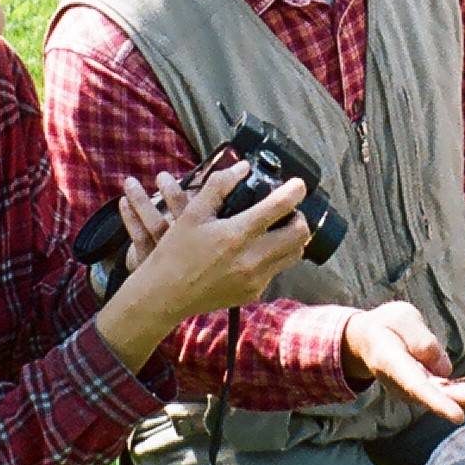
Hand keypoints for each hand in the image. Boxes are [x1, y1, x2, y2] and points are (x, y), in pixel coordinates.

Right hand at [95, 160, 312, 370]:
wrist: (165, 295)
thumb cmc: (176, 252)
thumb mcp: (192, 213)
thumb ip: (219, 186)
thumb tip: (243, 168)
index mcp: (237, 233)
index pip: (280, 207)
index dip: (295, 190)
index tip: (298, 184)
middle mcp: (252, 258)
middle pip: (299, 234)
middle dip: (299, 217)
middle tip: (288, 210)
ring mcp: (255, 279)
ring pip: (294, 255)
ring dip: (292, 238)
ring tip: (278, 228)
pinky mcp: (253, 293)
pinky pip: (276, 271)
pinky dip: (275, 256)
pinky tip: (259, 249)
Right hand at [342, 301, 464, 422]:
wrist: (369, 342)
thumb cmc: (384, 326)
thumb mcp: (400, 318)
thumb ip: (421, 339)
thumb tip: (446, 368)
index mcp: (395, 367)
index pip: (418, 387)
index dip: (438, 403)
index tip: (457, 416)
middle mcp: (410, 387)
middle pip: (447, 398)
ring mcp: (422, 391)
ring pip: (456, 399)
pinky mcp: (433, 388)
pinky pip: (457, 394)